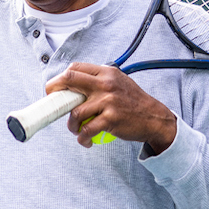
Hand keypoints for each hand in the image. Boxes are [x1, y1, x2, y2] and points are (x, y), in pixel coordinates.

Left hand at [45, 62, 177, 153]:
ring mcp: (108, 101)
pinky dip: (82, 137)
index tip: (54, 90)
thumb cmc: (133, 102)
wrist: (154, 118)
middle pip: (69, 80)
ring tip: (77, 130)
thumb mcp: (118, 82)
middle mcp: (106, 84)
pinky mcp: (111, 119)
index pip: (75, 68)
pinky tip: (85, 140)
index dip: (60, 79)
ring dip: (72, 124)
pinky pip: (87, 129)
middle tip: (54, 105)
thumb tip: (72, 85)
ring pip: (75, 112)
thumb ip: (98, 80)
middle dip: (55, 92)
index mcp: (106, 72)